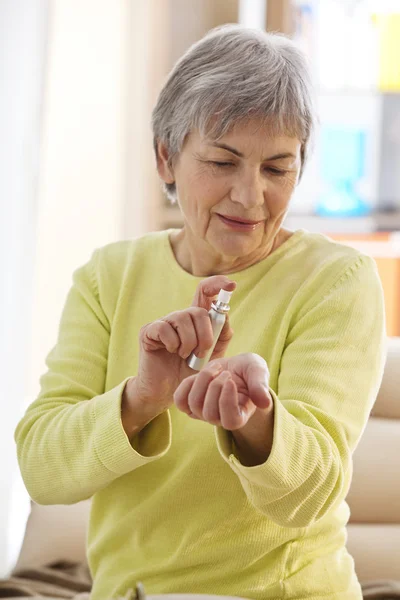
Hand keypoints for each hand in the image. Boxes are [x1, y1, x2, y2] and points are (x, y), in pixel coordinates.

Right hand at [128, 276, 236, 421]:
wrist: (167, 391)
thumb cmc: (189, 372)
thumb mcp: (212, 356)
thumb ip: (220, 336)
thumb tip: (225, 316)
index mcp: (196, 320)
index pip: (205, 292)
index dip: (218, 284)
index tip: (231, 285)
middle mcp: (180, 317)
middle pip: (198, 311)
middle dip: (205, 335)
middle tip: (201, 352)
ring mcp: (163, 322)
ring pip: (182, 318)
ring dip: (189, 342)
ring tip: (185, 355)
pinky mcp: (148, 331)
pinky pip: (165, 328)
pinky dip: (172, 344)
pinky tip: (170, 352)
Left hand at [173, 353, 272, 430]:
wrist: (233, 368)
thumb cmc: (247, 372)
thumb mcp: (258, 371)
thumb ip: (261, 385)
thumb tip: (265, 402)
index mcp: (239, 416)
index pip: (230, 421)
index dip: (227, 401)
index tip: (231, 380)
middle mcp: (219, 419)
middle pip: (209, 413)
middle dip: (215, 386)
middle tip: (226, 372)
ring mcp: (202, 412)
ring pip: (193, 404)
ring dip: (202, 381)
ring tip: (215, 369)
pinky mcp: (189, 402)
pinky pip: (179, 399)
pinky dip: (186, 385)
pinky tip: (198, 375)